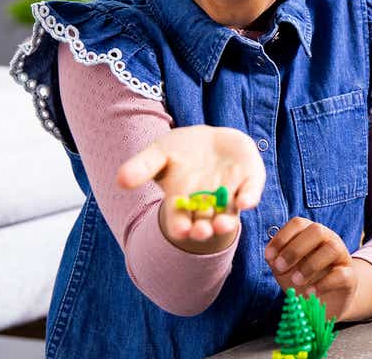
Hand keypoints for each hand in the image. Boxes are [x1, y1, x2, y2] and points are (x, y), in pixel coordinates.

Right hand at [116, 125, 264, 252]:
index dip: (179, 225)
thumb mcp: (158, 153)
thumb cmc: (180, 150)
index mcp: (183, 201)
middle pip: (204, 222)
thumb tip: (120, 180)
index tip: (180, 231)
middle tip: (201, 233)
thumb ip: (142, 166)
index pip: (179, 219)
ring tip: (222, 225)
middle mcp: (207, 203)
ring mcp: (229, 193)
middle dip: (203, 229)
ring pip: (228, 213)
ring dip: (226, 221)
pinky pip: (250, 192)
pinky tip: (246, 202)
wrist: (210, 140)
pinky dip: (249, 197)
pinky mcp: (249, 180)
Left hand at [264, 217, 359, 319]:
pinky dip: (323, 284)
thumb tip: (271, 256)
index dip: (282, 237)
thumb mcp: (286, 269)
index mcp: (310, 234)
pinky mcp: (350, 277)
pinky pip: (341, 275)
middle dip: (295, 249)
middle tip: (280, 267)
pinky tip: (310, 293)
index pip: (298, 223)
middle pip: (317, 230)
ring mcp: (342, 256)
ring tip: (296, 281)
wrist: (326, 301)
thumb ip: (276, 261)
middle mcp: (329, 239)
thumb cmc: (304, 279)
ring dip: (310, 265)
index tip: (269, 257)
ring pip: (332, 249)